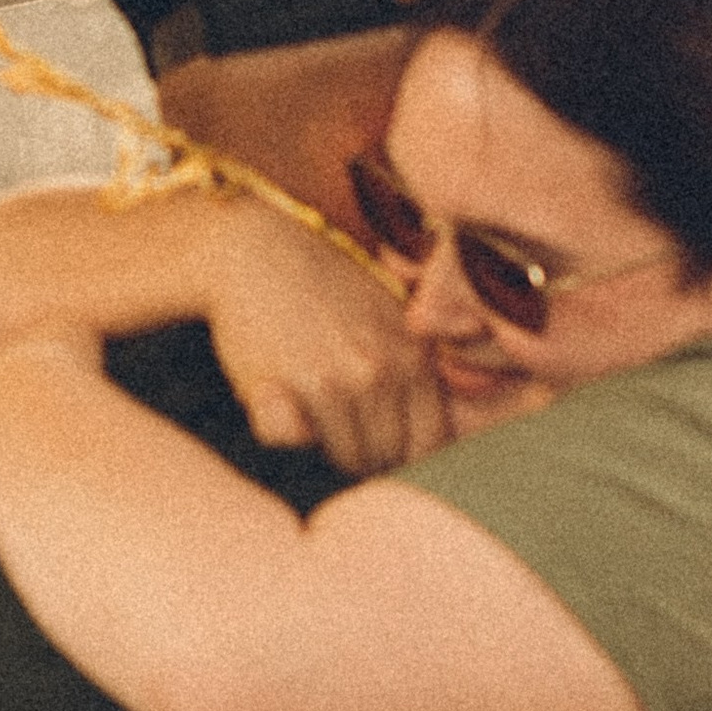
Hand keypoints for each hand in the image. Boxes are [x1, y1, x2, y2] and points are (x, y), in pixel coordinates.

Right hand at [205, 212, 448, 472]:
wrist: (257, 251)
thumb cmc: (324, 288)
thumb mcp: (392, 316)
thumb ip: (422, 367)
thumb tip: (454, 427)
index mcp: (415, 355)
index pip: (432, 443)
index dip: (406, 452)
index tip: (382, 442)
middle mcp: (383, 369)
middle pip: (389, 457)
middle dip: (368, 453)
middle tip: (339, 424)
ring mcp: (336, 381)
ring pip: (347, 459)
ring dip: (329, 447)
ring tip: (312, 409)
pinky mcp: (287, 388)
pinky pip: (291, 444)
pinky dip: (283, 434)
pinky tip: (280, 400)